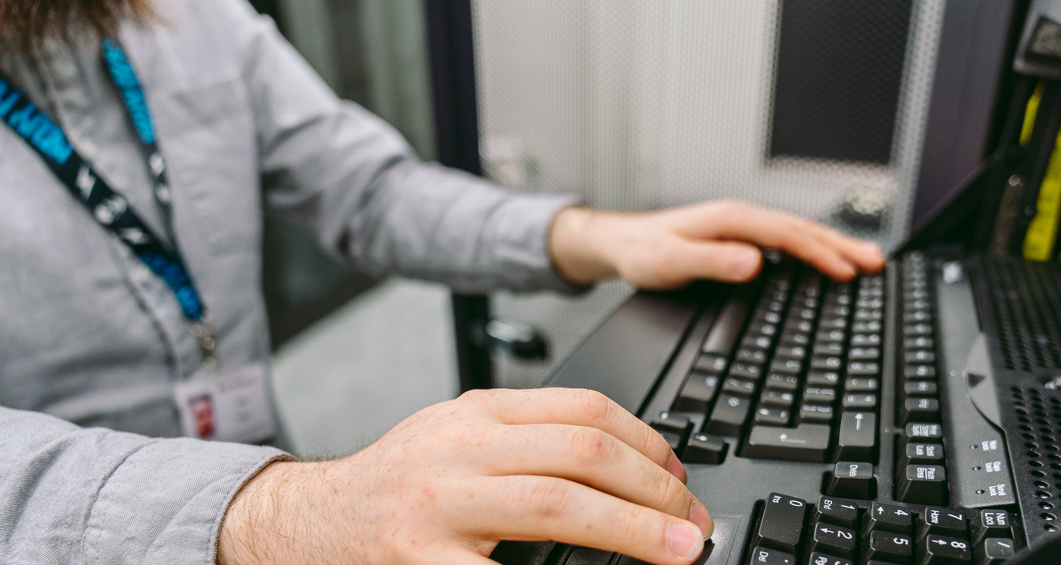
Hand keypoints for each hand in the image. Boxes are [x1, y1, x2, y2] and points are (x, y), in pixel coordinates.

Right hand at [217, 388, 712, 564]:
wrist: (307, 523)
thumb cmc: (397, 486)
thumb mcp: (460, 439)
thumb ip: (531, 442)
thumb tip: (626, 467)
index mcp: (479, 412)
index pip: (585, 409)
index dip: (650, 444)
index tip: (681, 477)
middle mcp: (462, 448)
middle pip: (585, 453)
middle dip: (656, 490)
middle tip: (693, 523)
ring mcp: (440, 504)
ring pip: (561, 503)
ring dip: (635, 530)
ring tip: (677, 551)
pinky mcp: (424, 561)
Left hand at [549, 200, 886, 289]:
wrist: (620, 243)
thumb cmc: (642, 253)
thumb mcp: (670, 262)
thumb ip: (711, 262)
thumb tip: (754, 262)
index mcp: (731, 220)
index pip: (788, 236)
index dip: (820, 254)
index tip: (846, 272)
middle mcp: (741, 219)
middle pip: (803, 230)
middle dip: (842, 245)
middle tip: (877, 263)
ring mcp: (742, 227)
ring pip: (798, 235)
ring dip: (833, 246)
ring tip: (866, 260)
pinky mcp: (739, 239)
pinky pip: (787, 242)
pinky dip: (813, 250)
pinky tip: (825, 261)